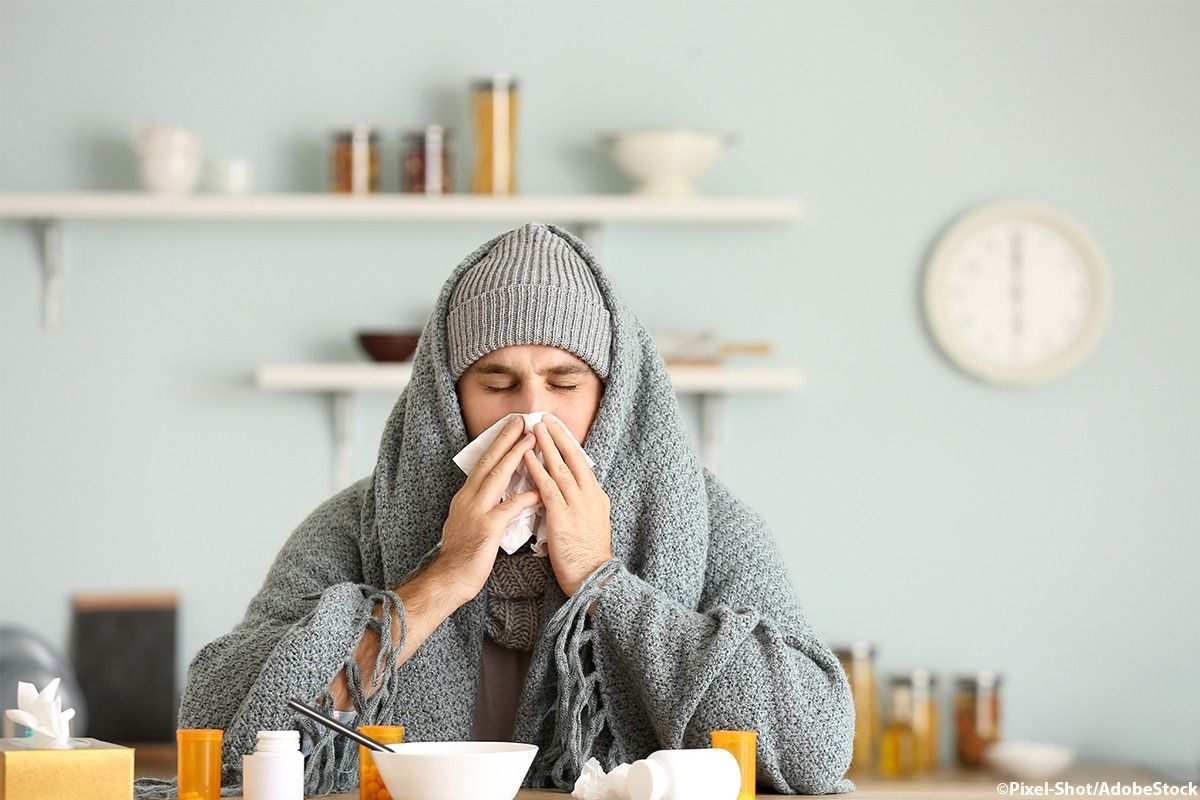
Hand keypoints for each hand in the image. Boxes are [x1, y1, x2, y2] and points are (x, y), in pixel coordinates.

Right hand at [435, 417, 542, 604]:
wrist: (449, 579)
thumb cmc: (462, 555)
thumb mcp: (467, 522)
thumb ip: (481, 506)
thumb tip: (495, 495)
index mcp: (465, 496)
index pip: (482, 464)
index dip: (497, 444)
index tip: (510, 428)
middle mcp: (468, 498)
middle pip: (488, 462)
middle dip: (505, 439)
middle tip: (521, 421)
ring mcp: (476, 511)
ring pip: (497, 477)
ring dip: (515, 457)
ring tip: (531, 441)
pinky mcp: (487, 527)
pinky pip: (509, 507)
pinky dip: (525, 497)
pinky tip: (539, 490)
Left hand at [524, 416, 613, 596]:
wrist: (592, 577)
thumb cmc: (587, 555)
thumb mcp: (591, 522)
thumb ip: (580, 504)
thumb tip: (569, 491)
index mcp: (596, 496)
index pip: (581, 463)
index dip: (568, 444)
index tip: (557, 429)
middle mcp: (589, 495)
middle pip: (573, 459)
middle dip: (558, 436)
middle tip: (545, 418)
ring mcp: (577, 505)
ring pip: (560, 468)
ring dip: (546, 447)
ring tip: (534, 429)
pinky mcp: (563, 517)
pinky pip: (547, 488)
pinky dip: (537, 471)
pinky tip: (527, 458)